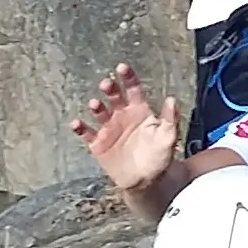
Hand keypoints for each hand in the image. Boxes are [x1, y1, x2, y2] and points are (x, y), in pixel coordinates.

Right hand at [69, 64, 180, 190]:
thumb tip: (171, 99)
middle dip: (109, 89)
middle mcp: (122, 115)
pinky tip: (76, 123)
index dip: (127, 77)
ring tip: (95, 105)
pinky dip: (81, 128)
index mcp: (139, 110)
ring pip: (100, 113)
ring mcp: (109, 129)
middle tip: (106, 84)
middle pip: (114, 97)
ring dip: (97, 107)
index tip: (121, 67)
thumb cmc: (159, 156)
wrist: (146, 180)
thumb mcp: (169, 137)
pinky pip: (87, 134)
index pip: (132, 89)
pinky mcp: (98, 144)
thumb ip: (170, 118)